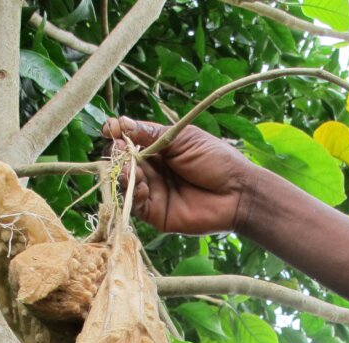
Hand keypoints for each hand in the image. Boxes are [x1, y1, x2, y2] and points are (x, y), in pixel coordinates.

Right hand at [101, 117, 259, 234]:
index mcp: (158, 149)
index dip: (117, 136)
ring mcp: (153, 192)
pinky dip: (132, 194)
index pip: (129, 142)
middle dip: (117, 156)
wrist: (237, 192)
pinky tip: (139, 184)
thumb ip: (151, 134)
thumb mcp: (182, 138)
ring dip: (122, 175)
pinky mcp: (156, 214)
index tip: (110, 130)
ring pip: (125, 184)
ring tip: (128, 169)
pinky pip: (136, 205)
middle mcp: (152, 170)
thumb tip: (120, 123)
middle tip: (119, 151)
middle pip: (122, 163)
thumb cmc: (216, 161)